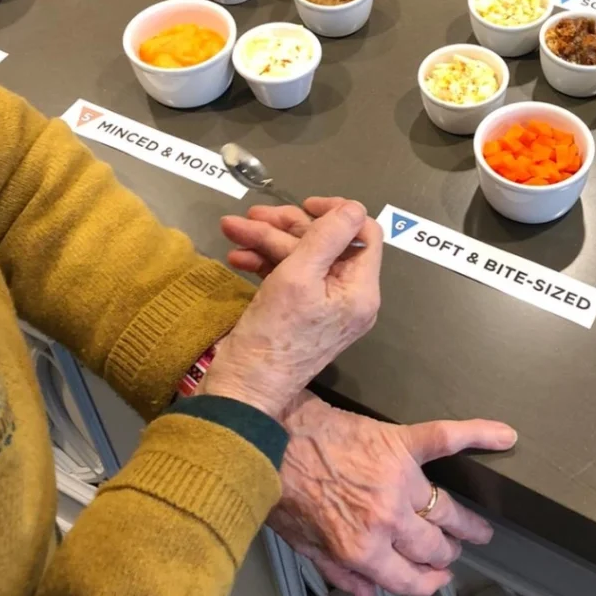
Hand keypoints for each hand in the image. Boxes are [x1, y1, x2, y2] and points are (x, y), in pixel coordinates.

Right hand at [201, 198, 382, 421]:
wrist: (241, 391)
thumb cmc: (273, 335)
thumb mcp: (299, 276)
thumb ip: (327, 237)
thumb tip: (353, 207)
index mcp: (361, 290)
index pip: (364, 234)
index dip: (336, 212)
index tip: (304, 204)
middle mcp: (350, 298)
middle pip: (327, 243)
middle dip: (287, 226)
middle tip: (251, 215)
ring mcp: (325, 307)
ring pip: (303, 257)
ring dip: (267, 240)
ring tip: (231, 229)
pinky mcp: (300, 313)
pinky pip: (290, 277)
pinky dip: (265, 263)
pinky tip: (237, 256)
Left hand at [267, 392, 517, 595]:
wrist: (275, 436)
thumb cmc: (285, 488)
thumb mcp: (304, 545)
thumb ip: (341, 574)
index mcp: (363, 548)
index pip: (410, 578)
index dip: (428, 582)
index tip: (439, 579)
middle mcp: (388, 519)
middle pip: (433, 546)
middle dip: (446, 553)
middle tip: (456, 549)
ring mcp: (400, 480)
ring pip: (444, 510)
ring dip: (463, 523)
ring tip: (476, 526)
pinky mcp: (403, 443)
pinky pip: (447, 439)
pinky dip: (479, 435)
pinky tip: (504, 436)